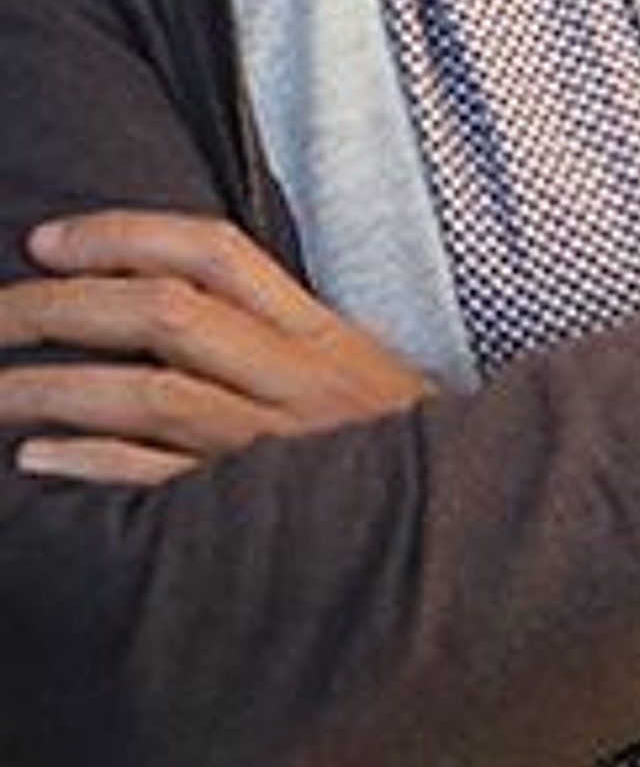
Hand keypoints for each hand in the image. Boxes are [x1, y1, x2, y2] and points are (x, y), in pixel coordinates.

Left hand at [0, 211, 428, 487]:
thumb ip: (280, 337)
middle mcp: (301, 381)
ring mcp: (277, 447)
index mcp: (324, 335)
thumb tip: (162, 302)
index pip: (215, 253)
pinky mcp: (260, 515)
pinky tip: (36, 459)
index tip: (45, 242)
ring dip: (48, 387)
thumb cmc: (397, 454)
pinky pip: (161, 482)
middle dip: (56, 306)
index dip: (121, 236)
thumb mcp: (359, 375)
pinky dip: (92, 464)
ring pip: (148, 394)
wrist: (469, 529)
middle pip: (165, 314)